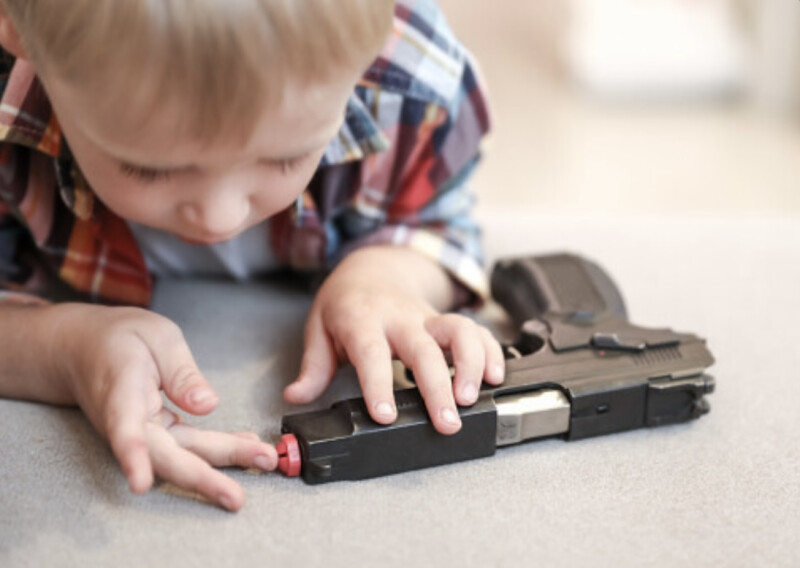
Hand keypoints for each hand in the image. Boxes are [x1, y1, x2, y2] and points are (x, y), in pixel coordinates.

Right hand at [47, 304, 276, 510]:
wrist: (83, 348)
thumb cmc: (118, 337)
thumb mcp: (157, 337)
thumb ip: (182, 373)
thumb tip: (207, 405)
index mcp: (121, 392)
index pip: (124, 429)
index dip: (133, 457)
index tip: (140, 483)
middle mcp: (127, 422)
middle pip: (164, 456)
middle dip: (202, 478)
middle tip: (236, 496)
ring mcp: (141, 432)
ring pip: (182, 455)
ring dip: (223, 462)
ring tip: (263, 460)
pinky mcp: (155, 434)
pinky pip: (187, 446)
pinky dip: (220, 447)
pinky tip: (248, 446)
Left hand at [284, 247, 504, 433]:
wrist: (373, 267)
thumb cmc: (346, 303)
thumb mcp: (319, 327)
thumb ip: (313, 365)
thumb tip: (297, 396)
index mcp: (362, 320)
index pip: (371, 353)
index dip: (379, 385)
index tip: (385, 416)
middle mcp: (399, 317)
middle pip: (423, 348)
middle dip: (438, 386)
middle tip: (446, 422)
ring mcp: (427, 317)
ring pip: (459, 333)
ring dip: (471, 365)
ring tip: (472, 400)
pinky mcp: (447, 321)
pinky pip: (476, 330)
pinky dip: (491, 352)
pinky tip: (496, 378)